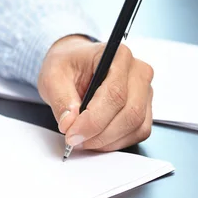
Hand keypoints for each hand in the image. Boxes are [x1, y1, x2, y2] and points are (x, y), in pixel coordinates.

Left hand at [38, 35, 153, 151]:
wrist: (74, 64)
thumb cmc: (67, 65)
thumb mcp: (52, 77)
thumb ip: (61, 100)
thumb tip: (69, 124)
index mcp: (117, 56)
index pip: (114, 94)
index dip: (93, 120)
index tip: (72, 133)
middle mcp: (137, 71)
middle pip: (130, 113)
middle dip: (99, 134)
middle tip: (74, 140)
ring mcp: (145, 91)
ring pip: (135, 126)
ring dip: (107, 141)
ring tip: (82, 139)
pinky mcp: (144, 107)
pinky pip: (138, 132)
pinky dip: (115, 141)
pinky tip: (96, 138)